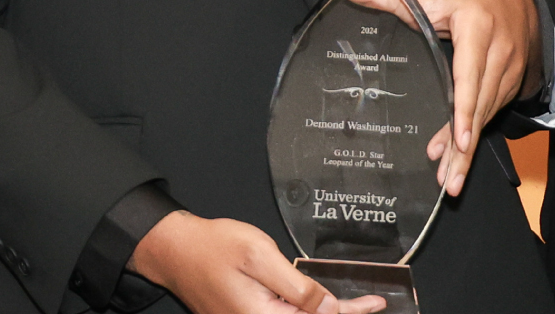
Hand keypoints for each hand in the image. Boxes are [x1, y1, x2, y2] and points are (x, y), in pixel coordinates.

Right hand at [128, 211, 385, 313]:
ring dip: (322, 312)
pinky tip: (318, 302)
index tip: (377, 303)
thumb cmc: (215, 247)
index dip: (350, 312)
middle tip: (370, 303)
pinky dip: (304, 310)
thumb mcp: (261, 256)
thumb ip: (296, 286)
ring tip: (353, 303)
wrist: (177, 251)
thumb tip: (327, 308)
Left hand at [327, 0, 542, 196]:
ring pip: (487, 115)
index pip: (468, 73)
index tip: (459, 140)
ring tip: (448, 178)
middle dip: (463, 147)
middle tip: (447, 182)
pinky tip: (456, 153)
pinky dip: (473, 133)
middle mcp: (499, 51)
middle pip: (479, 105)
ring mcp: (510, 70)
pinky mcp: (513, 82)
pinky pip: (491, 112)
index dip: (464, 109)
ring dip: (467, 148)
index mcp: (477, 26)